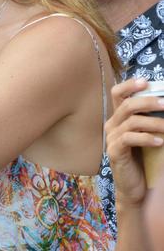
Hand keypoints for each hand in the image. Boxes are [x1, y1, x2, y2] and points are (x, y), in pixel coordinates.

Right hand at [106, 78, 163, 206]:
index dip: (130, 85)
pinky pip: (129, 139)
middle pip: (126, 105)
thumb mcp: (147, 136)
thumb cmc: (143, 160)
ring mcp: (111, 138)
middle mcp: (112, 125)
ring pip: (130, 121)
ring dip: (153, 123)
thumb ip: (152, 122)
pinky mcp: (114, 152)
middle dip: (147, 102)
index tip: (146, 82)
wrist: (135, 188)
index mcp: (118, 118)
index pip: (117, 93)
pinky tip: (160, 142)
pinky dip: (146, 138)